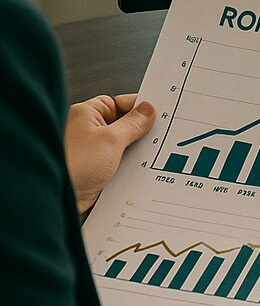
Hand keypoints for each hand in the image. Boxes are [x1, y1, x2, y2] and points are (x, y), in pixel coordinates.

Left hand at [65, 94, 155, 214]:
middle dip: (138, 132)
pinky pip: (117, 163)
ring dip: (132, 152)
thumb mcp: (111, 140)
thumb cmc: (73, 167)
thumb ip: (133, 123)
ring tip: (144, 156)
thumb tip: (147, 110)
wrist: (53, 202)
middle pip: (122, 124)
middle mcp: (85, 131)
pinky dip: (127, 166)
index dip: (140, 108)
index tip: (159, 113)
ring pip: (121, 145)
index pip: (120, 103)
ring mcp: (90, 152)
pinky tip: (137, 170)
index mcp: (86, 114)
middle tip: (156, 136)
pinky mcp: (93, 171)